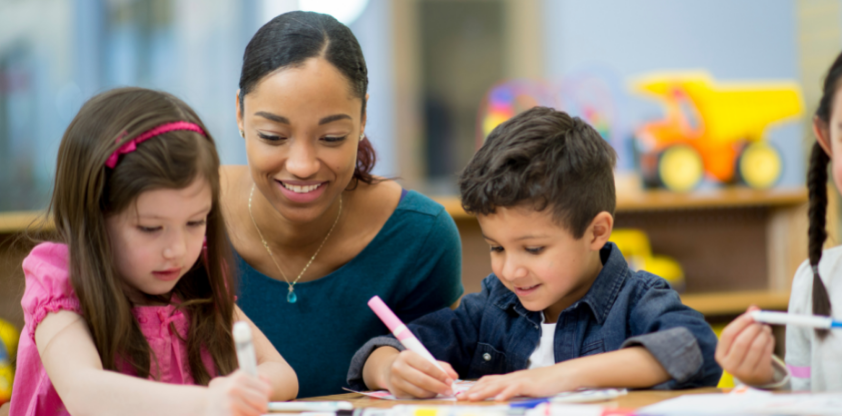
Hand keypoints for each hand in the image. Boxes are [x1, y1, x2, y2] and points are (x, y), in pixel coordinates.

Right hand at [205, 370, 271, 415]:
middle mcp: (235, 388)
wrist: (199, 404)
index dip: (265, 397)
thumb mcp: (238, 381)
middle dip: (260, 408)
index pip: (268, 390)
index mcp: (241, 377)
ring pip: (256, 414)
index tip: (258, 400)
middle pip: (263, 403)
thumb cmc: (223, 394)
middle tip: (251, 409)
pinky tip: (233, 415)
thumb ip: (258, 381)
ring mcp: (231, 403)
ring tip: (238, 411)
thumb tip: (270, 389)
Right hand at [382, 350, 458, 398]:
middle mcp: (398, 368)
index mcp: (406, 356)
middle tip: (450, 390)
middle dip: (438, 386)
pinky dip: (426, 396)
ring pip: (419, 391)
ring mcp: (396, 381)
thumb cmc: (411, 363)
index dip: (440, 374)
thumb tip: (454, 376)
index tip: (450, 380)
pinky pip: (415, 396)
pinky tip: (432, 393)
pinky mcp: (396, 393)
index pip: (426, 366)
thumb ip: (440, 366)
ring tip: (443, 392)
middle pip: (422, 380)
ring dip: (433, 393)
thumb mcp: (423, 359)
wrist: (388, 369)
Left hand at [458, 365, 576, 400]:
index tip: (462, 394)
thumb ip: (514, 391)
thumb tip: (502, 398)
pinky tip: (497, 399)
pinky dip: (505, 393)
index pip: (488, 381)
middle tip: (458, 397)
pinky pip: (515, 388)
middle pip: (488, 382)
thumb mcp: (526, 388)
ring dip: (483, 392)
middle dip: (472, 390)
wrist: (564, 375)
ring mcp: (520, 379)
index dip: (474, 387)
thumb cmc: (547, 383)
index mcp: (510, 378)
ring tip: (471, 398)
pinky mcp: (530, 384)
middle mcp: (512, 377)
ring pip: (497, 385)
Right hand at [715, 306, 775, 385]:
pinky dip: (770, 342)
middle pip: (742, 341)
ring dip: (764, 334)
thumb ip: (745, 322)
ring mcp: (744, 371)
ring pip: (756, 347)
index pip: (728, 334)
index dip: (740, 322)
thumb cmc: (744, 353)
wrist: (753, 377)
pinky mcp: (759, 373)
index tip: (752, 315)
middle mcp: (729, 365)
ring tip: (766, 329)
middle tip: (761, 322)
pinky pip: (766, 353)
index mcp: (720, 355)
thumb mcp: (739, 339)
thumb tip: (754, 308)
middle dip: (753, 328)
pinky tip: (769, 338)